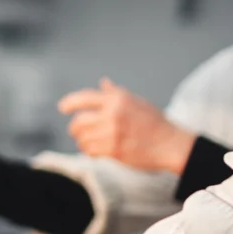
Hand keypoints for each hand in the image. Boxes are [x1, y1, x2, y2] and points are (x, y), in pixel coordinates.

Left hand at [58, 78, 194, 174]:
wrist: (170, 144)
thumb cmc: (154, 122)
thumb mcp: (135, 101)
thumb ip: (115, 93)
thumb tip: (103, 82)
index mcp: (117, 99)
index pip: (85, 97)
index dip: (70, 102)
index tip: (62, 107)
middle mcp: (113, 114)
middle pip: (79, 121)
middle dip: (74, 127)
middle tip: (76, 130)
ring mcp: (112, 133)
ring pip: (82, 138)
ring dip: (82, 140)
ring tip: (87, 140)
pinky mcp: (114, 151)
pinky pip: (90, 150)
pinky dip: (88, 150)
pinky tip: (94, 150)